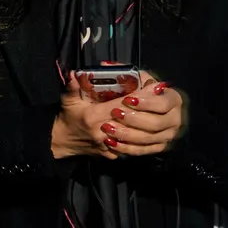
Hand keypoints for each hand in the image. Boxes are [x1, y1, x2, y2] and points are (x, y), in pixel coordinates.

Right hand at [51, 72, 186, 158]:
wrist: (63, 141)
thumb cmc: (68, 118)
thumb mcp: (68, 100)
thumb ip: (72, 87)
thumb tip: (73, 73)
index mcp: (94, 117)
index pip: (123, 104)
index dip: (140, 95)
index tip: (155, 86)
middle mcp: (104, 132)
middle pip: (135, 119)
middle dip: (151, 107)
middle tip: (163, 95)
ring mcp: (111, 146)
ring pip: (139, 136)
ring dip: (152, 123)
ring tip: (164, 111)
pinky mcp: (115, 154)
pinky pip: (136, 148)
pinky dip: (147, 138)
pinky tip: (156, 129)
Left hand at [104, 73, 186, 156]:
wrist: (129, 111)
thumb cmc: (131, 92)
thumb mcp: (129, 79)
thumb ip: (121, 72)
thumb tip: (105, 66)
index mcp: (171, 98)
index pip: (165, 103)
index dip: (147, 103)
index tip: (128, 100)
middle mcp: (174, 118)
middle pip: (157, 123)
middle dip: (134, 119)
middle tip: (115, 114)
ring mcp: (167, 134)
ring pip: (149, 138)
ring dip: (127, 134)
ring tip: (108, 128)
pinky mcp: (157, 147)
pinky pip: (143, 150)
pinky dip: (126, 147)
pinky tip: (111, 142)